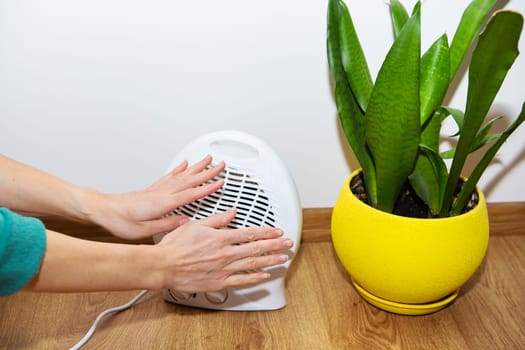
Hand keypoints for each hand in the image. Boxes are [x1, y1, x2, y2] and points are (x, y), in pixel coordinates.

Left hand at [89, 155, 224, 239]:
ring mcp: (157, 189)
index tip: (220, 182)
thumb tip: (185, 222)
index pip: (191, 194)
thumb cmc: (119, 221)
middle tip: (221, 165)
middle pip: (190, 180)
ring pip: (182, 175)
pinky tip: (184, 164)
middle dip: (207, 172)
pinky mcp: (152, 189)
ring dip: (196, 167)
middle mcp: (162, 193)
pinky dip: (179, 169)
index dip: (207, 188)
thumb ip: (166, 225)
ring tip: (207, 160)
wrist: (103, 211)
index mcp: (162, 203)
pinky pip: (170, 176)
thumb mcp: (143, 230)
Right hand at [154, 208, 293, 292]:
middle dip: (275, 245)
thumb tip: (231, 213)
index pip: (249, 233)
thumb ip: (216, 220)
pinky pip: (241, 280)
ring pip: (252, 265)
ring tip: (283, 258)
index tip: (277, 231)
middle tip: (288, 243)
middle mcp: (225, 253)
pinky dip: (255, 278)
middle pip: (256, 249)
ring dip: (270, 261)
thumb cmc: (175, 246)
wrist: (163, 266)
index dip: (266, 232)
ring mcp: (223, 269)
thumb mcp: (195, 225)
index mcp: (220, 238)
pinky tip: (265, 275)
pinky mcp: (219, 282)